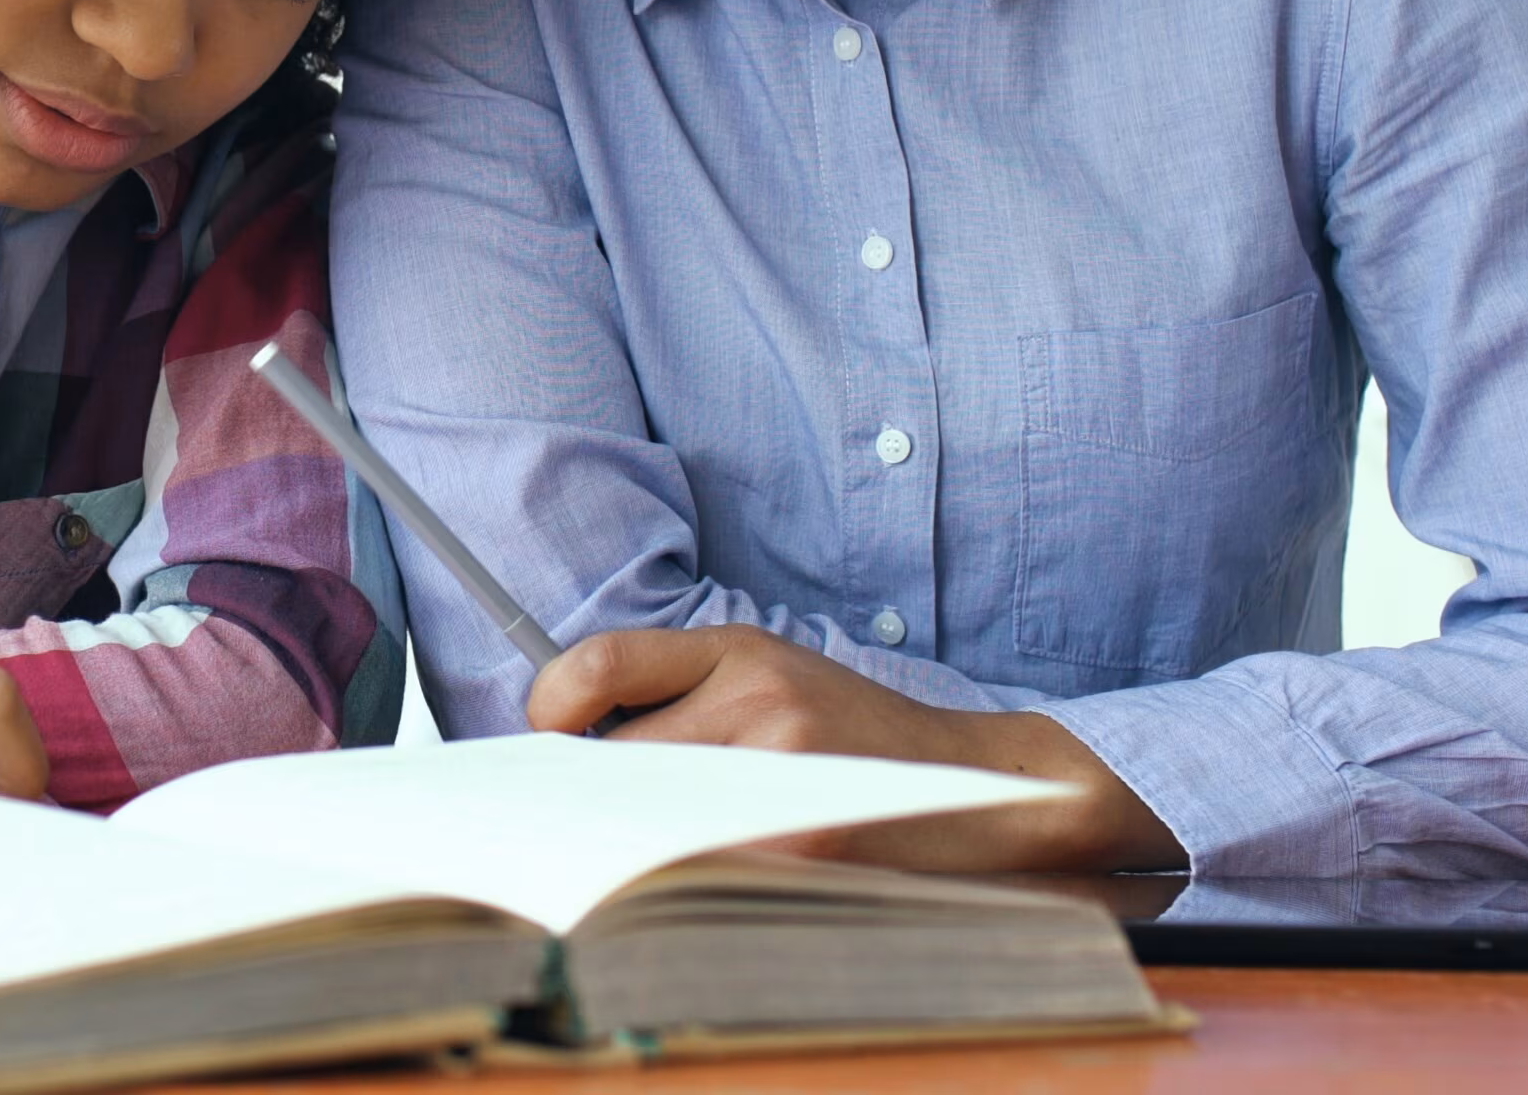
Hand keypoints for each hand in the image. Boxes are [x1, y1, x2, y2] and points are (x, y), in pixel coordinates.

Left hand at [526, 624, 1182, 873]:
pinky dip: (686, 877)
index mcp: (741, 649)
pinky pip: (701, 863)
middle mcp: (758, 695)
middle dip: (600, 794)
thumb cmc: (859, 737)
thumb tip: (573, 747)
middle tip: (592, 821)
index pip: (599, 661)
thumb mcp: (776, 679)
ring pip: (649, 815)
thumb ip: (685, 696)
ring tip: (654, 850)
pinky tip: (702, 879)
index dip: (550, 706)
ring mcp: (783, 766)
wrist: (979, 788)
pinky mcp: (804, 838)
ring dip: (638, 840)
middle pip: (617, 757)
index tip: (548, 737)